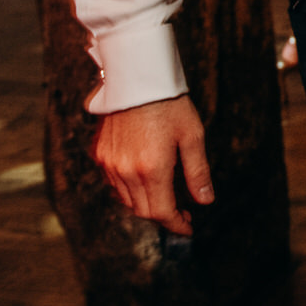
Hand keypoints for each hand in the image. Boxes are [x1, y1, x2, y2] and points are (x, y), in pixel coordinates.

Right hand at [92, 94, 213, 235]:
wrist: (137, 79)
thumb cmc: (169, 104)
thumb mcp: (192, 136)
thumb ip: (197, 172)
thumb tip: (205, 200)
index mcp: (152, 168)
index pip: (162, 212)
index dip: (176, 224)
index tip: (188, 227)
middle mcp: (126, 171)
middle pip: (143, 210)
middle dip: (163, 216)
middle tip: (182, 212)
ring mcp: (110, 164)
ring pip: (127, 200)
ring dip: (147, 204)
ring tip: (167, 196)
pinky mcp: (100, 155)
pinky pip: (115, 184)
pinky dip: (130, 190)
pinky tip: (146, 180)